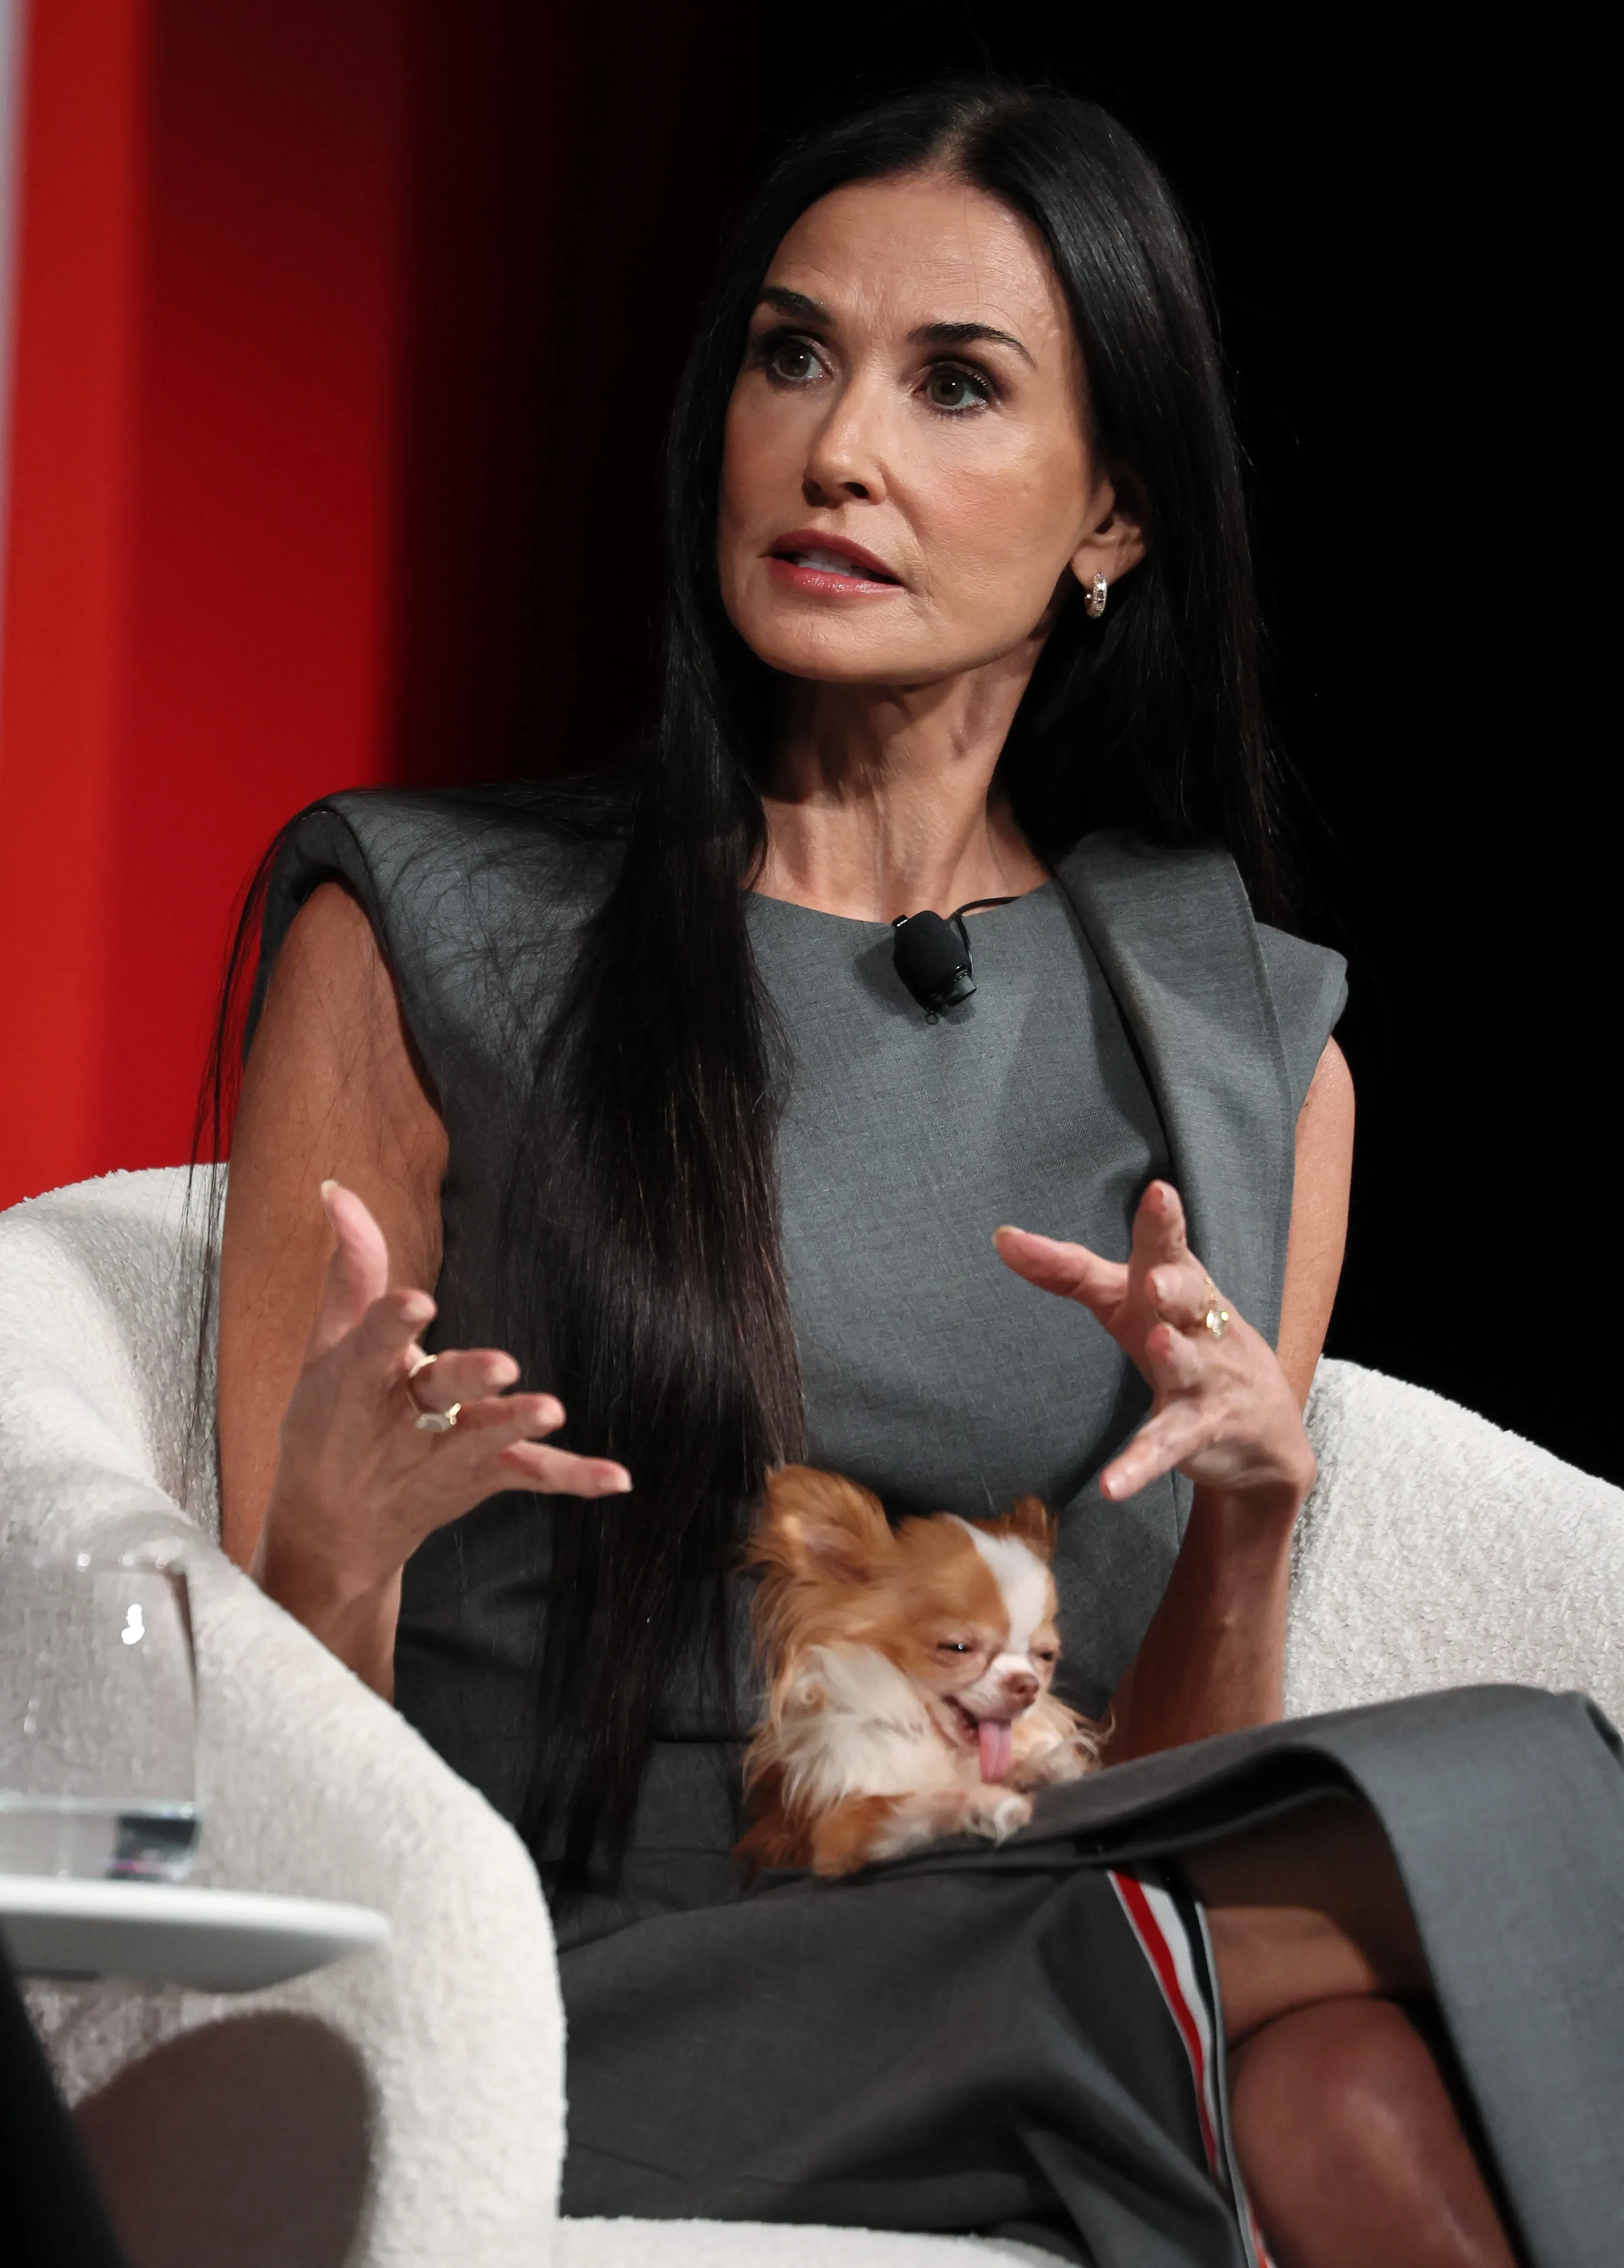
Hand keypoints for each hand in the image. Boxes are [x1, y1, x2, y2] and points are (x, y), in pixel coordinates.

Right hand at [257, 1180, 628, 1610]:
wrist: (327, 1528)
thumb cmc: (326, 1420)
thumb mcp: (327, 1347)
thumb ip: (351, 1271)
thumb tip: (341, 1192)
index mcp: (359, 1379)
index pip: (373, 1345)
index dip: (393, 1323)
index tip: (419, 1301)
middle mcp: (402, 1420)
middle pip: (438, 1393)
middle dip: (467, 1378)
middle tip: (501, 1366)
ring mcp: (442, 1455)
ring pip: (484, 1438)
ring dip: (517, 1424)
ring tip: (550, 1410)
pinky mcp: (478, 1478)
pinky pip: (529, 1475)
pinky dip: (572, 1477)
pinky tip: (617, 1478)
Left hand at [994, 1182, 1314, 1516]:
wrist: (1263, 1431)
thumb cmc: (1184, 1341)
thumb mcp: (1130, 1303)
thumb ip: (1071, 1272)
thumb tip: (1002, 1236)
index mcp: (1179, 1284)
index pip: (1165, 1249)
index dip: (1160, 1223)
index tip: (1158, 1191)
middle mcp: (1198, 1324)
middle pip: (1191, 1298)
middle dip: (1176, 1286)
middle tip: (1157, 1280)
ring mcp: (1204, 1379)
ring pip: (1188, 1366)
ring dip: (1175, 1357)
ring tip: (1160, 1346)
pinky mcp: (1200, 1431)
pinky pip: (1166, 1446)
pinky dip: (1139, 1465)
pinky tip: (1112, 1485)